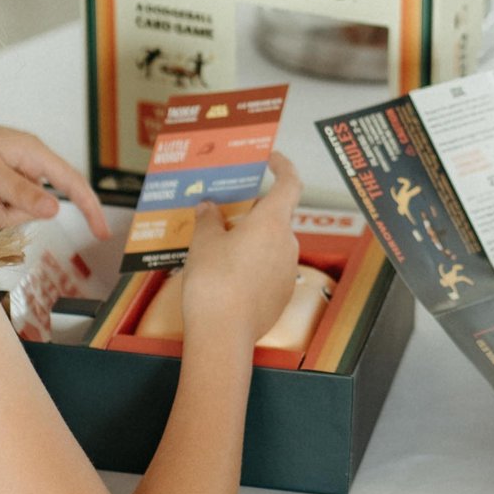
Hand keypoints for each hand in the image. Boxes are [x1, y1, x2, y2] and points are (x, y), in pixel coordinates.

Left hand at [0, 120, 108, 237]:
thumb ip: (21, 192)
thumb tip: (54, 210)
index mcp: (34, 153)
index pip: (72, 183)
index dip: (90, 208)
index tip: (102, 232)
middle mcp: (26, 167)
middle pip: (39, 207)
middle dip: (13, 210)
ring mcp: (11, 179)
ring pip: (18, 214)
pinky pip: (0, 213)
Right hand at [180, 153, 303, 346]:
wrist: (223, 334)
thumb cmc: (214, 283)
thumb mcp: (203, 243)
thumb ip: (208, 219)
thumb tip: (208, 208)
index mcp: (272, 222)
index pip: (290, 184)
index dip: (283, 167)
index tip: (272, 159)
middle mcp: (287, 244)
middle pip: (276, 216)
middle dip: (253, 211)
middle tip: (226, 210)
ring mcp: (287, 271)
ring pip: (272, 245)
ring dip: (251, 240)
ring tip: (219, 244)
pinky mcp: (282, 295)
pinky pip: (269, 269)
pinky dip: (253, 264)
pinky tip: (228, 274)